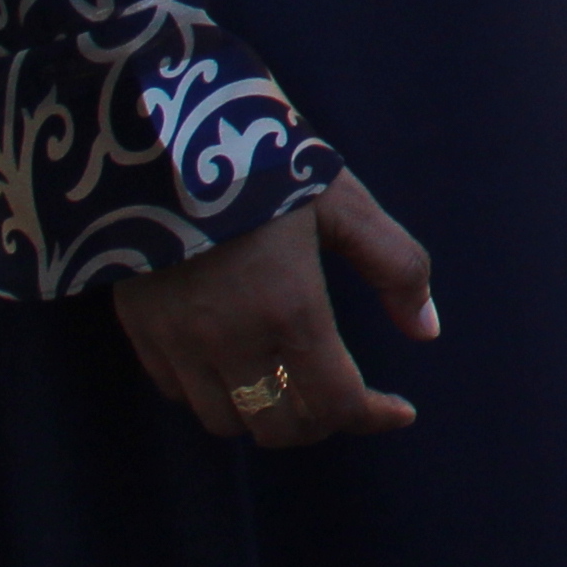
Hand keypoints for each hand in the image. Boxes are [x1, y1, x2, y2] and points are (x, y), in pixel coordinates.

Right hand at [109, 176, 432, 450]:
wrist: (158, 138)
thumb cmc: (264, 164)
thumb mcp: (345, 205)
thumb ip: (396, 268)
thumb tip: (428, 329)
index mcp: (289, 310)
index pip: (335, 403)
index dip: (373, 417)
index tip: (400, 411)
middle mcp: (229, 341)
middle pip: (279, 428)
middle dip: (322, 421)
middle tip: (348, 395)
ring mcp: (176, 342)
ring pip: (225, 421)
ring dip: (267, 414)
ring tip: (294, 382)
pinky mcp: (139, 331)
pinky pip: (179, 393)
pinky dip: (216, 394)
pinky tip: (240, 362)